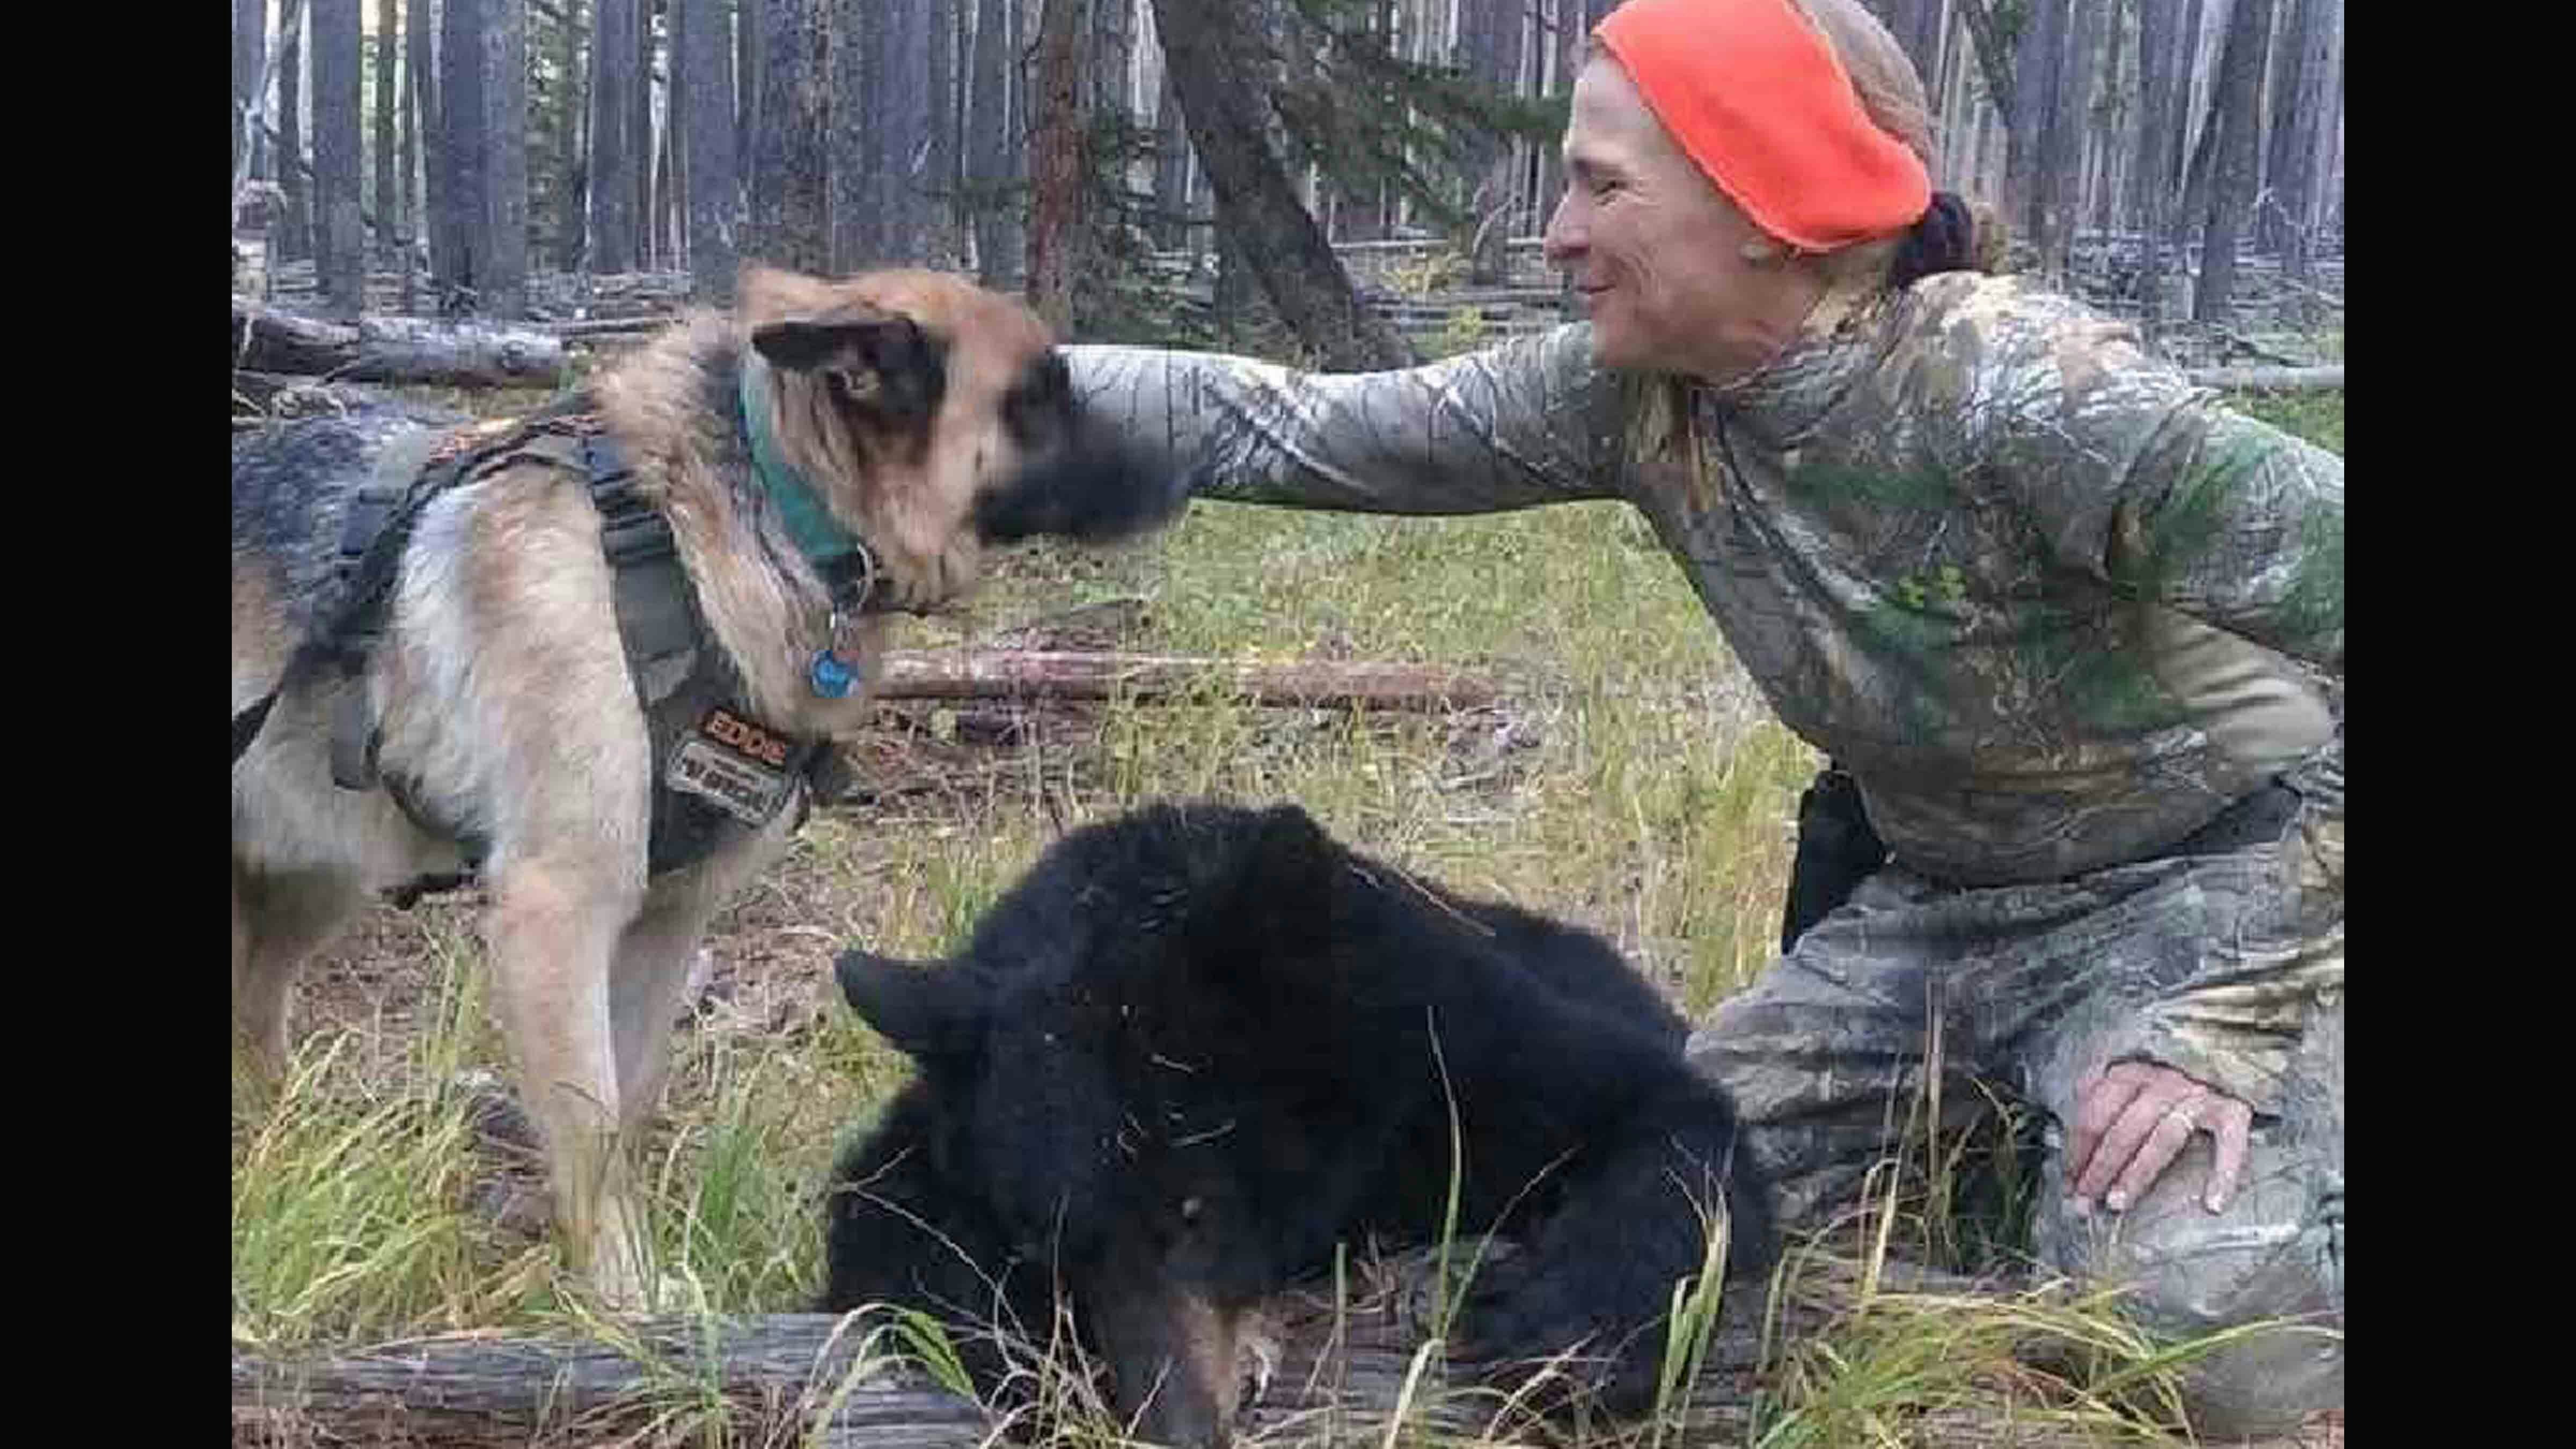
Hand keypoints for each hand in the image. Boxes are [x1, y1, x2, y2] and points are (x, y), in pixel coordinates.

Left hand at [2066, 1061, 2251, 1216]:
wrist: (2229, 1045)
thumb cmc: (2175, 1067)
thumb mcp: (2133, 1068)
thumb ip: (2103, 1089)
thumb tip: (2073, 1125)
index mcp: (2131, 1071)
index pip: (2094, 1115)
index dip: (2077, 1152)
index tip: (2067, 1184)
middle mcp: (2162, 1082)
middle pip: (2122, 1131)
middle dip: (2098, 1169)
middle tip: (2083, 1202)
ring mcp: (2198, 1096)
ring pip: (2161, 1140)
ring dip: (2136, 1174)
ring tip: (2117, 1204)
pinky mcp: (2234, 1109)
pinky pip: (2230, 1145)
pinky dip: (2225, 1174)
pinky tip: (2213, 1204)